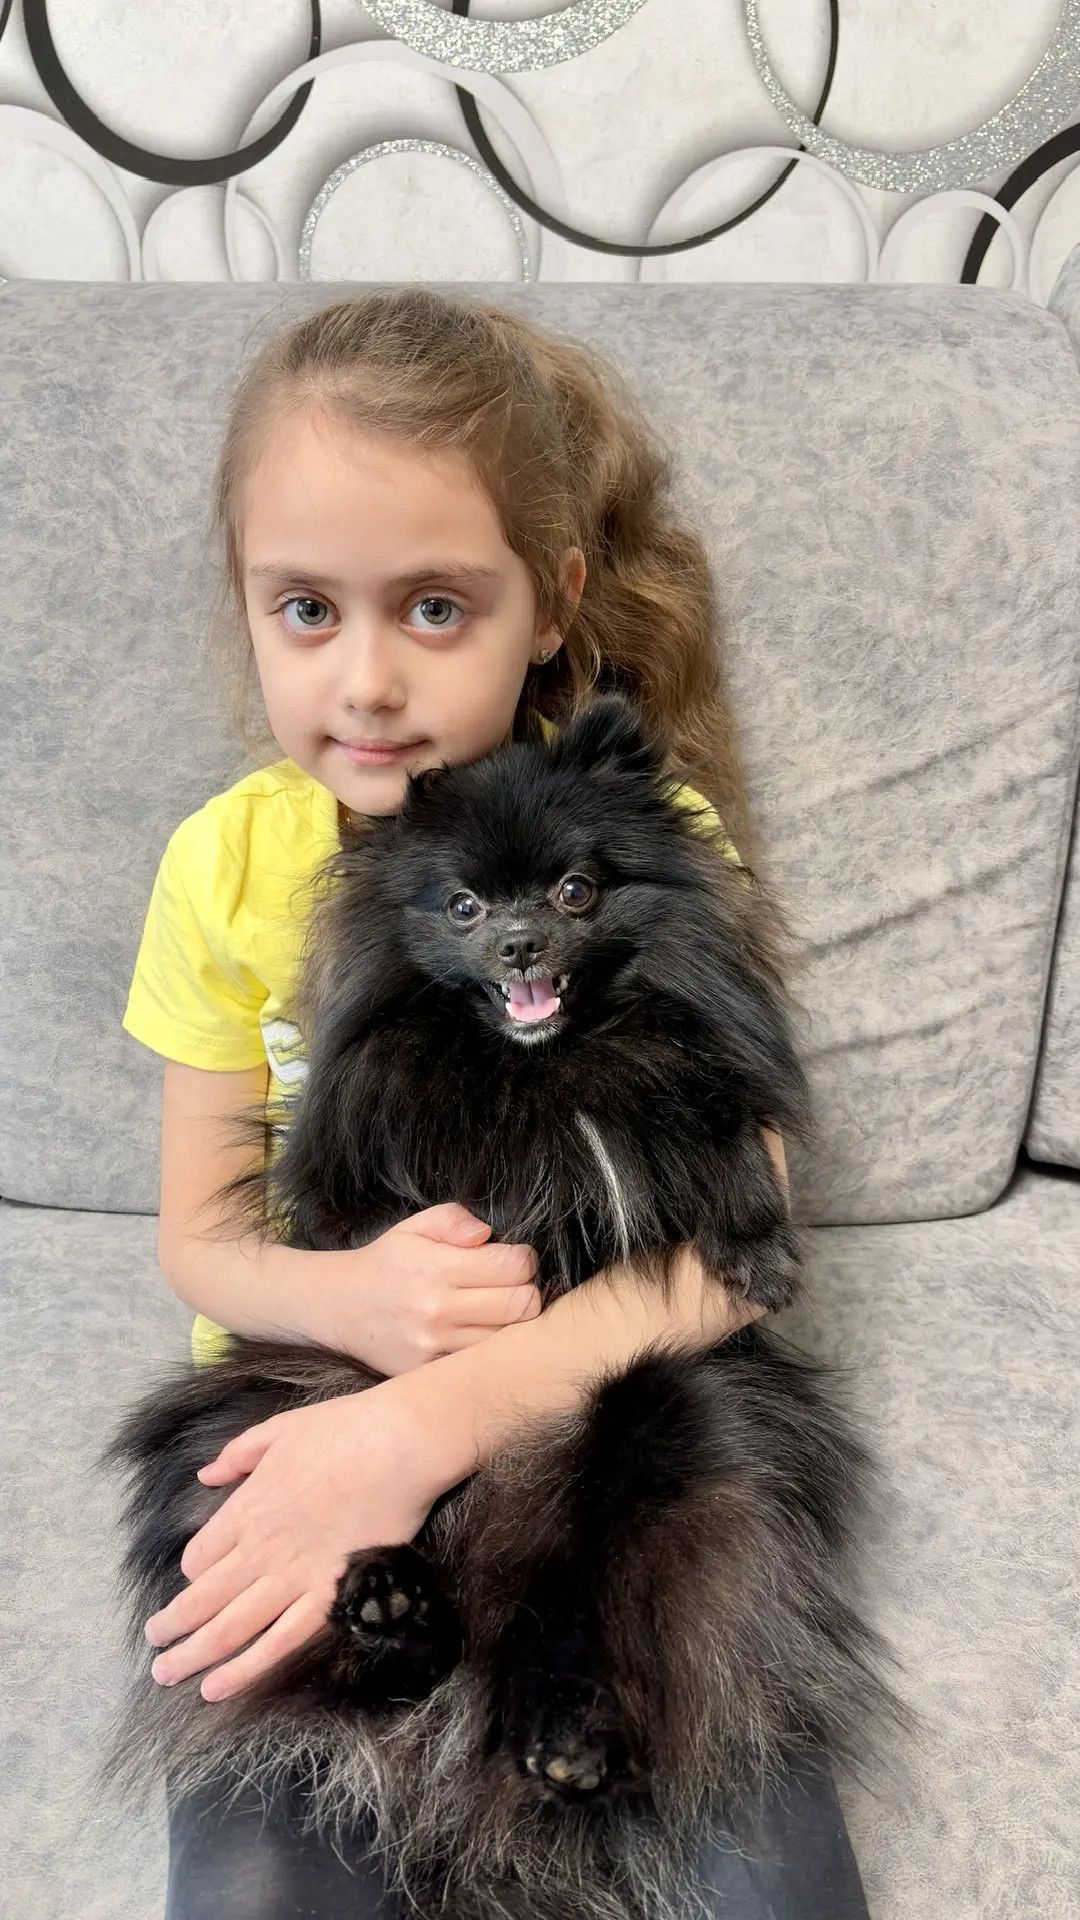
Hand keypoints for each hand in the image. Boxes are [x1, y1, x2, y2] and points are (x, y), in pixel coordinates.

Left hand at [143, 1383, 438, 1700]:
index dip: (191, 1575)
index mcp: (246, 1509)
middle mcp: (260, 1550)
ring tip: (167, 1675)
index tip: (194, 1583)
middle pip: (202, 1600)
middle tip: (154, 1650)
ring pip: (230, 1628)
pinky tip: (218, 1687)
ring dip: (193, 1655)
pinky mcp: (328, 1596)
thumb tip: (205, 1475)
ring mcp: (293, 1577)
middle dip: (172, 1628)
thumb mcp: (278, 1429)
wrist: (398, 1445)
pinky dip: (246, 1668)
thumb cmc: (342, 1429)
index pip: (199, 1558)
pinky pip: (280, 1642)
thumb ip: (237, 1455)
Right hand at [330, 1202, 542, 1373]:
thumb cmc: (388, 1262)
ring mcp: (434, 1347)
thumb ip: (454, 1220)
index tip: (516, 1258)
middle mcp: (437, 1310)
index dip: (525, 1259)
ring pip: (506, 1340)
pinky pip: (478, 1364)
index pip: (514, 1267)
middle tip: (514, 1285)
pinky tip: (478, 1333)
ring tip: (497, 1310)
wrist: (339, 1307)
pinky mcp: (428, 1372)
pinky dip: (487, 1350)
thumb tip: (486, 1235)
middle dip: (528, 1290)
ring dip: (512, 1324)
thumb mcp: (415, 1226)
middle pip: (522, 1306)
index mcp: (437, 1268)